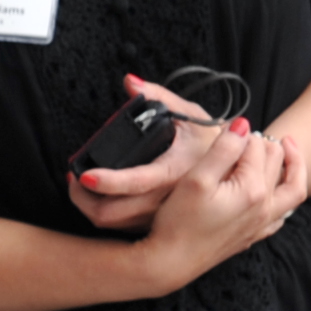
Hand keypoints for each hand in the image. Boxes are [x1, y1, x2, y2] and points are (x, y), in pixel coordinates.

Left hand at [67, 73, 233, 232]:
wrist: (236, 170)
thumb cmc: (212, 141)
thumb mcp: (191, 114)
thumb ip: (159, 96)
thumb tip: (131, 82)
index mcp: (174, 171)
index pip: (135, 181)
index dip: (106, 181)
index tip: (84, 174)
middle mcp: (167, 198)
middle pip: (113, 213)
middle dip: (83, 199)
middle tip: (74, 179)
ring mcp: (162, 215)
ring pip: (115, 224)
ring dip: (91, 208)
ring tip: (83, 188)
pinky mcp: (159, 223)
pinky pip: (124, 227)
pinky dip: (108, 215)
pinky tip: (103, 198)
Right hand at [129, 117, 305, 290]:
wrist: (170, 262)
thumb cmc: (178, 222)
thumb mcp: (197, 178)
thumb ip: (223, 149)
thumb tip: (243, 126)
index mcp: (253, 189)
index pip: (257, 147)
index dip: (242, 134)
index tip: (228, 130)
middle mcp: (265, 206)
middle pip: (276, 161)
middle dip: (265, 144)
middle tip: (250, 136)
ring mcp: (262, 223)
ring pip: (292, 188)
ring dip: (291, 166)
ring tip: (286, 149)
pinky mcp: (254, 235)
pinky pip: (282, 214)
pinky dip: (285, 196)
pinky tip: (275, 189)